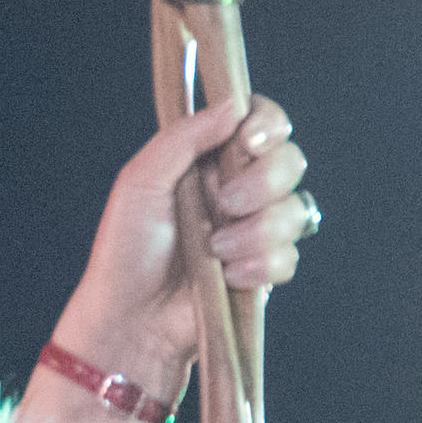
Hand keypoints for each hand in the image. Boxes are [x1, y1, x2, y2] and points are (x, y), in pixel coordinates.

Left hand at [43, 90, 315, 422]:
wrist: (129, 318)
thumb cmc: (125, 250)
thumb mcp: (141, 182)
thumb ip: (183, 138)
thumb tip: (233, 105)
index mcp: (210, 161)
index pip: (261, 122)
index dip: (268, 123)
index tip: (250, 139)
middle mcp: (237, 189)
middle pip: (290, 161)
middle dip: (265, 181)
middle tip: (226, 205)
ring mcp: (253, 229)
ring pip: (296, 209)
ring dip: (258, 230)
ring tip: (216, 251)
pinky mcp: (262, 269)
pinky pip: (289, 256)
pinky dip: (261, 266)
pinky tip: (229, 278)